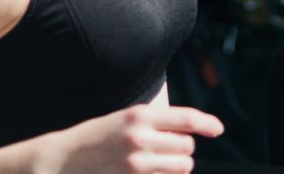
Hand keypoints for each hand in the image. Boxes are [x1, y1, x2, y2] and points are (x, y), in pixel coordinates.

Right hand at [48, 104, 223, 173]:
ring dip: (179, 165)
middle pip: (187, 145)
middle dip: (183, 148)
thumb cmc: (98, 136)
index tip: (218, 129)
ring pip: (182, 166)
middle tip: (168, 148)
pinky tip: (152, 172)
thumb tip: (188, 130)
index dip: (208, 123)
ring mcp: (137, 163)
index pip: (186, 119)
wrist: (65, 159)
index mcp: (140, 115)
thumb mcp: (125, 118)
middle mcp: (140, 138)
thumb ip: (155, 121)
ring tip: (162, 162)